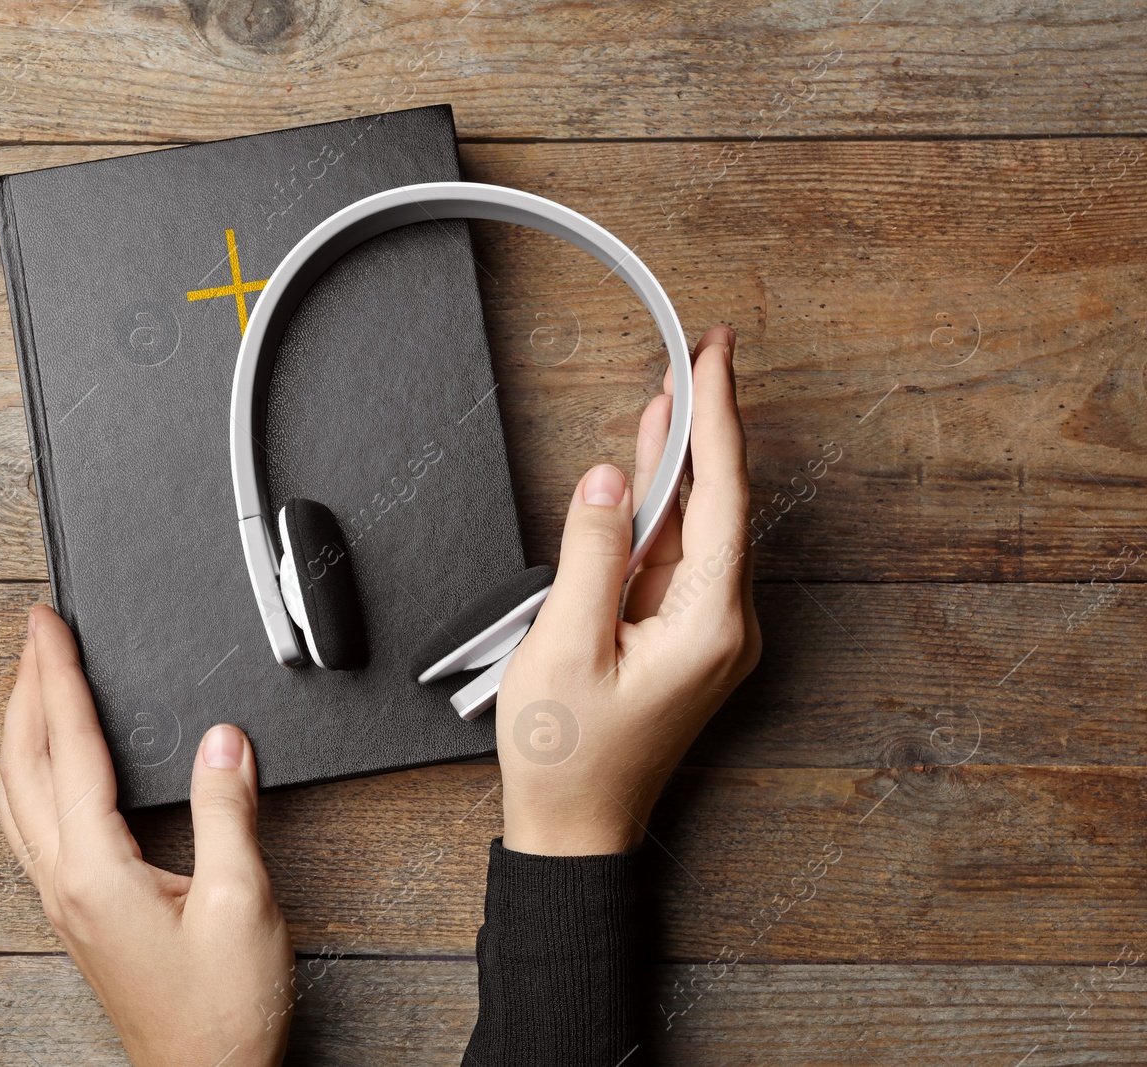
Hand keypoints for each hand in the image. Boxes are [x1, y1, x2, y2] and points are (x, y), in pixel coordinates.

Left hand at [0, 604, 294, 1065]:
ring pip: (16, 793)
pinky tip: (46, 768)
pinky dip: (29, 772)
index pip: (70, 746)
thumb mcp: (241, 901)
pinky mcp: (75, 913)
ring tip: (34, 683)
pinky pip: (30, 824)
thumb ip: (225, 811)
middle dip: (25, 687)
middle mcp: (63, 880)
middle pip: (24, 761)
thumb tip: (221, 740)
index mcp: (95, 868)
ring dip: (20, 728)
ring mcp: (62, 900)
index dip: (58, 675)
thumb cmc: (222, 1012)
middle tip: (34, 632)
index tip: (48, 623)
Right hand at [497, 325, 761, 854]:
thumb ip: (592, 552)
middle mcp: (725, 623)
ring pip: (699, 524)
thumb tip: (610, 477)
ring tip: (673, 390)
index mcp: (708, 623)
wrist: (574, 827)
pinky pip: (679, 554)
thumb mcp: (565, 644)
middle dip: (708, 423)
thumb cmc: (568, 754)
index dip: (717, 418)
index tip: (712, 359)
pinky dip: (666, 505)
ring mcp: (707, 630)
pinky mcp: (682, 636)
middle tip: (702, 351)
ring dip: (684, 459)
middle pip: (720, 502)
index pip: (721, 497)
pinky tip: (653, 467)